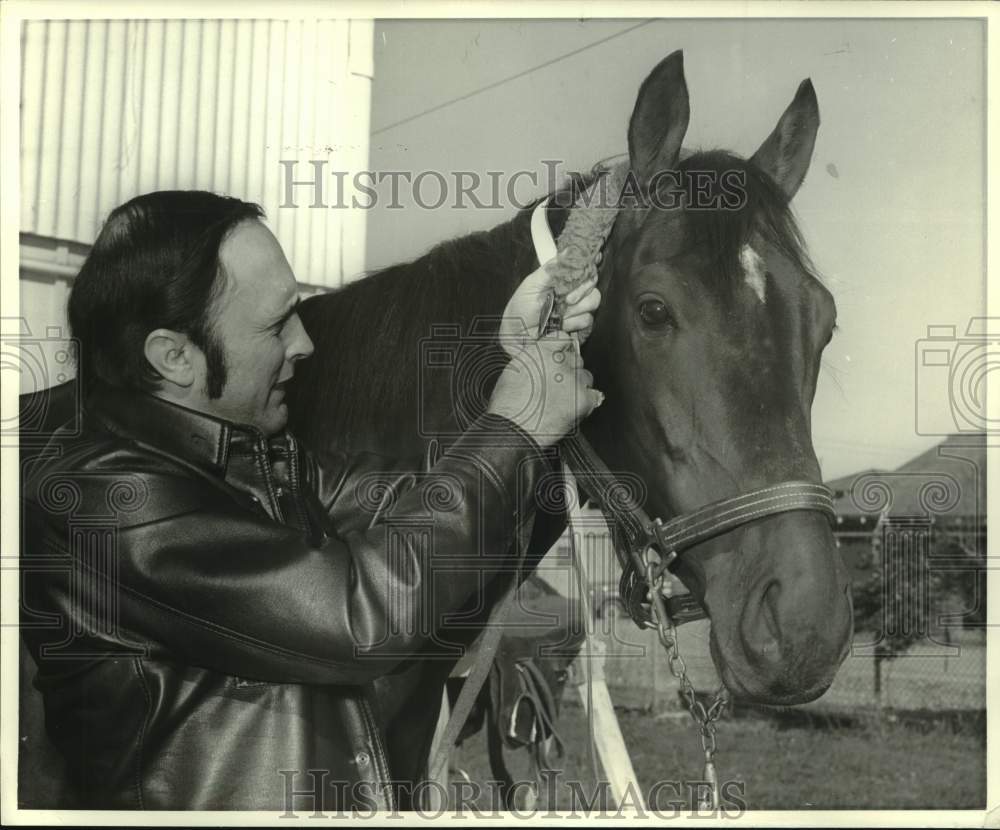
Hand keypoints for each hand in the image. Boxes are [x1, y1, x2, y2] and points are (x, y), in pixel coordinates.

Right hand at [487, 332, 603, 446]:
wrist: (513, 429)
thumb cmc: (508, 406)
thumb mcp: (515, 370)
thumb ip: (535, 359)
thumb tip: (545, 359)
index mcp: (540, 350)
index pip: (563, 339)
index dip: (562, 351)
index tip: (560, 360)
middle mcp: (558, 361)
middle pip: (575, 358)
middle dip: (569, 370)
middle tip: (557, 386)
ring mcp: (572, 380)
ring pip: (585, 376)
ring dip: (577, 386)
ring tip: (561, 400)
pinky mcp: (583, 399)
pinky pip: (594, 395)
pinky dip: (586, 402)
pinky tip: (572, 408)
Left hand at [498, 257, 601, 356]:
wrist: (518, 337)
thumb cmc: (521, 310)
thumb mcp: (533, 283)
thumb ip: (552, 268)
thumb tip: (569, 250)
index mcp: (561, 278)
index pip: (583, 265)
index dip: (589, 262)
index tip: (592, 261)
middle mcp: (572, 290)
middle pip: (592, 280)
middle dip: (581, 288)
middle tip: (564, 297)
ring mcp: (577, 308)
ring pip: (593, 300)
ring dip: (575, 308)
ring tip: (558, 313)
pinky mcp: (580, 325)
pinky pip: (588, 318)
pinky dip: (572, 322)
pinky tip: (560, 325)